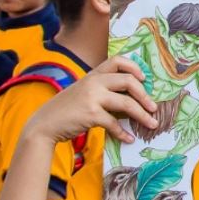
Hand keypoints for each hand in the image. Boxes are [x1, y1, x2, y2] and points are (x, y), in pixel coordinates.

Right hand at [20, 58, 155, 144]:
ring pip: (126, 103)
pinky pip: (114, 123)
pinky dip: (124, 133)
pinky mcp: (90, 114)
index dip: (134, 67)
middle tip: (154, 108)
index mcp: (93, 75)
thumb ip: (102, 90)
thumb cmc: (66, 110)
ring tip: (152, 124)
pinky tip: (129, 139)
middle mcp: (93, 82)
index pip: (117, 60)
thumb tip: (131, 100)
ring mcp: (92, 97)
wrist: (44, 124)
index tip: (144, 79)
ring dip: (142, 115)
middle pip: (128, 81)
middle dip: (145, 96)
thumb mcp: (84, 93)